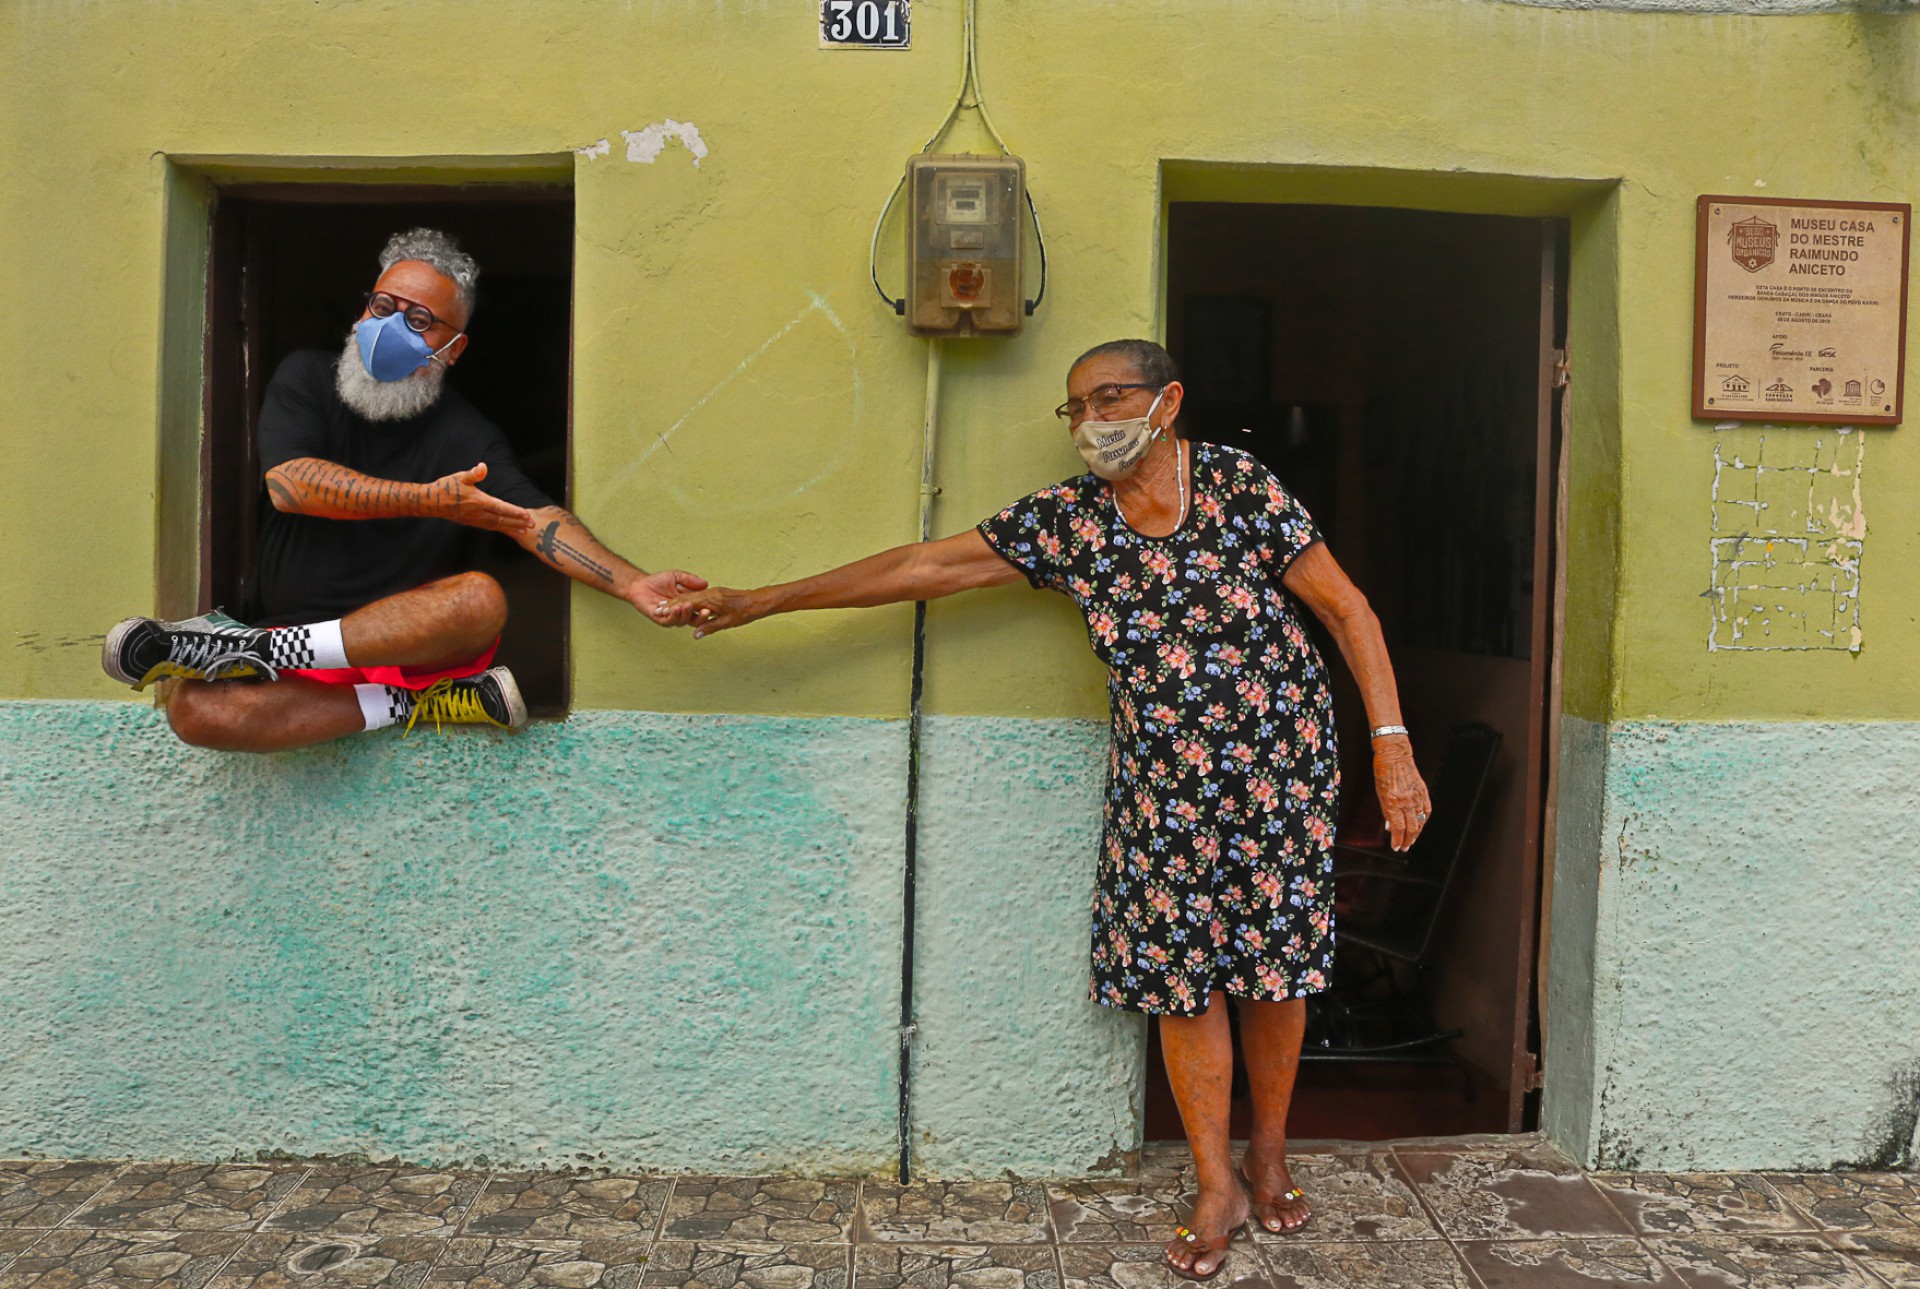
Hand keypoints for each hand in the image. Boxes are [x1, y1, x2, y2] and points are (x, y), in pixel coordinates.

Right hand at [427, 462, 533, 535]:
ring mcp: (475, 519)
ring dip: (511, 528)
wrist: (431, 502)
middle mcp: (478, 513)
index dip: (514, 512)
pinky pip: (490, 527)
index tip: (526, 515)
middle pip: (502, 519)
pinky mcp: (472, 522)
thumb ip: (473, 474)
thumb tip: (483, 466)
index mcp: (478, 501)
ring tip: (525, 531)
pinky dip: (501, 529)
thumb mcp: (459, 477)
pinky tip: (508, 530)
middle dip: (518, 522)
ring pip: (497, 526)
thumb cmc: (446, 487)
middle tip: (533, 525)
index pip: (500, 507)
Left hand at [627, 569, 710, 624]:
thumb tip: (705, 583)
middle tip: (706, 611)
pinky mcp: (660, 619)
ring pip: (682, 621)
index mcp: (687, 605)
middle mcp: (681, 613)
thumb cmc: (658, 581)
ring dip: (686, 614)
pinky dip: (673, 615)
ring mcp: (671, 617)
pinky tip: (676, 608)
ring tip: (688, 606)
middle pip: (695, 620)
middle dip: (701, 617)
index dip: (707, 608)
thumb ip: (690, 580)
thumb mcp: (677, 577)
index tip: (713, 605)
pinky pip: (669, 621)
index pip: (700, 609)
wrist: (641, 584)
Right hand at [667, 586, 769, 637]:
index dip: (673, 608)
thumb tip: (696, 635)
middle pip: (686, 598)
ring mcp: (713, 592)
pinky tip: (683, 603)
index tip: (661, 612)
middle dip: (672, 604)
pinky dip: (688, 599)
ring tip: (665, 606)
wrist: (758, 600)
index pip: (687, 603)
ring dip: (678, 601)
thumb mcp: (727, 622)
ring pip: (691, 595)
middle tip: (657, 609)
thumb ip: (710, 627)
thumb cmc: (745, 612)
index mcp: (711, 600)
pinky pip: (698, 595)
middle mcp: (710, 593)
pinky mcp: (716, 592)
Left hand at [1374, 736, 1431, 851]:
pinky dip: (1423, 820)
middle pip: (1411, 827)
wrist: (1395, 755)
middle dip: (1408, 840)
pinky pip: (1426, 810)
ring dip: (1416, 833)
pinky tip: (1420, 825)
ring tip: (1411, 840)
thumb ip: (1386, 812)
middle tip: (1405, 847)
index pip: (1398, 828)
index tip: (1396, 847)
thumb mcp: (1380, 793)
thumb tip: (1391, 828)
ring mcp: (1417, 796)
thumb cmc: (1383, 773)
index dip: (1398, 840)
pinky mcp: (1423, 791)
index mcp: (1393, 801)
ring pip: (1420, 821)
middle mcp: (1407, 800)